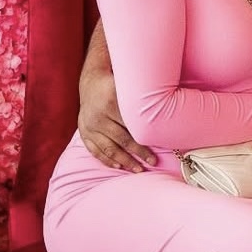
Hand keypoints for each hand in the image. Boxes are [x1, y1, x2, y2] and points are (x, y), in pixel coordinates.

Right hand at [78, 32, 156, 171]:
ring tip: (138, 169)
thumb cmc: (116, 83)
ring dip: (124, 160)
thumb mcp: (128, 84)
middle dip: (138, 152)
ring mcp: (90, 126)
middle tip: (152, 162)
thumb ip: (143, 93)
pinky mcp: (84, 132)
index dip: (144, 136)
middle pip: (122, 139)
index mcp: (111, 101)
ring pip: (109, 148)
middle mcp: (99, 116)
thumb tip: (167, 101)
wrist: (90, 82)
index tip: (157, 146)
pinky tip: (118, 166)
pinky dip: (106, 159)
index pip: (131, 124)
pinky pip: (95, 150)